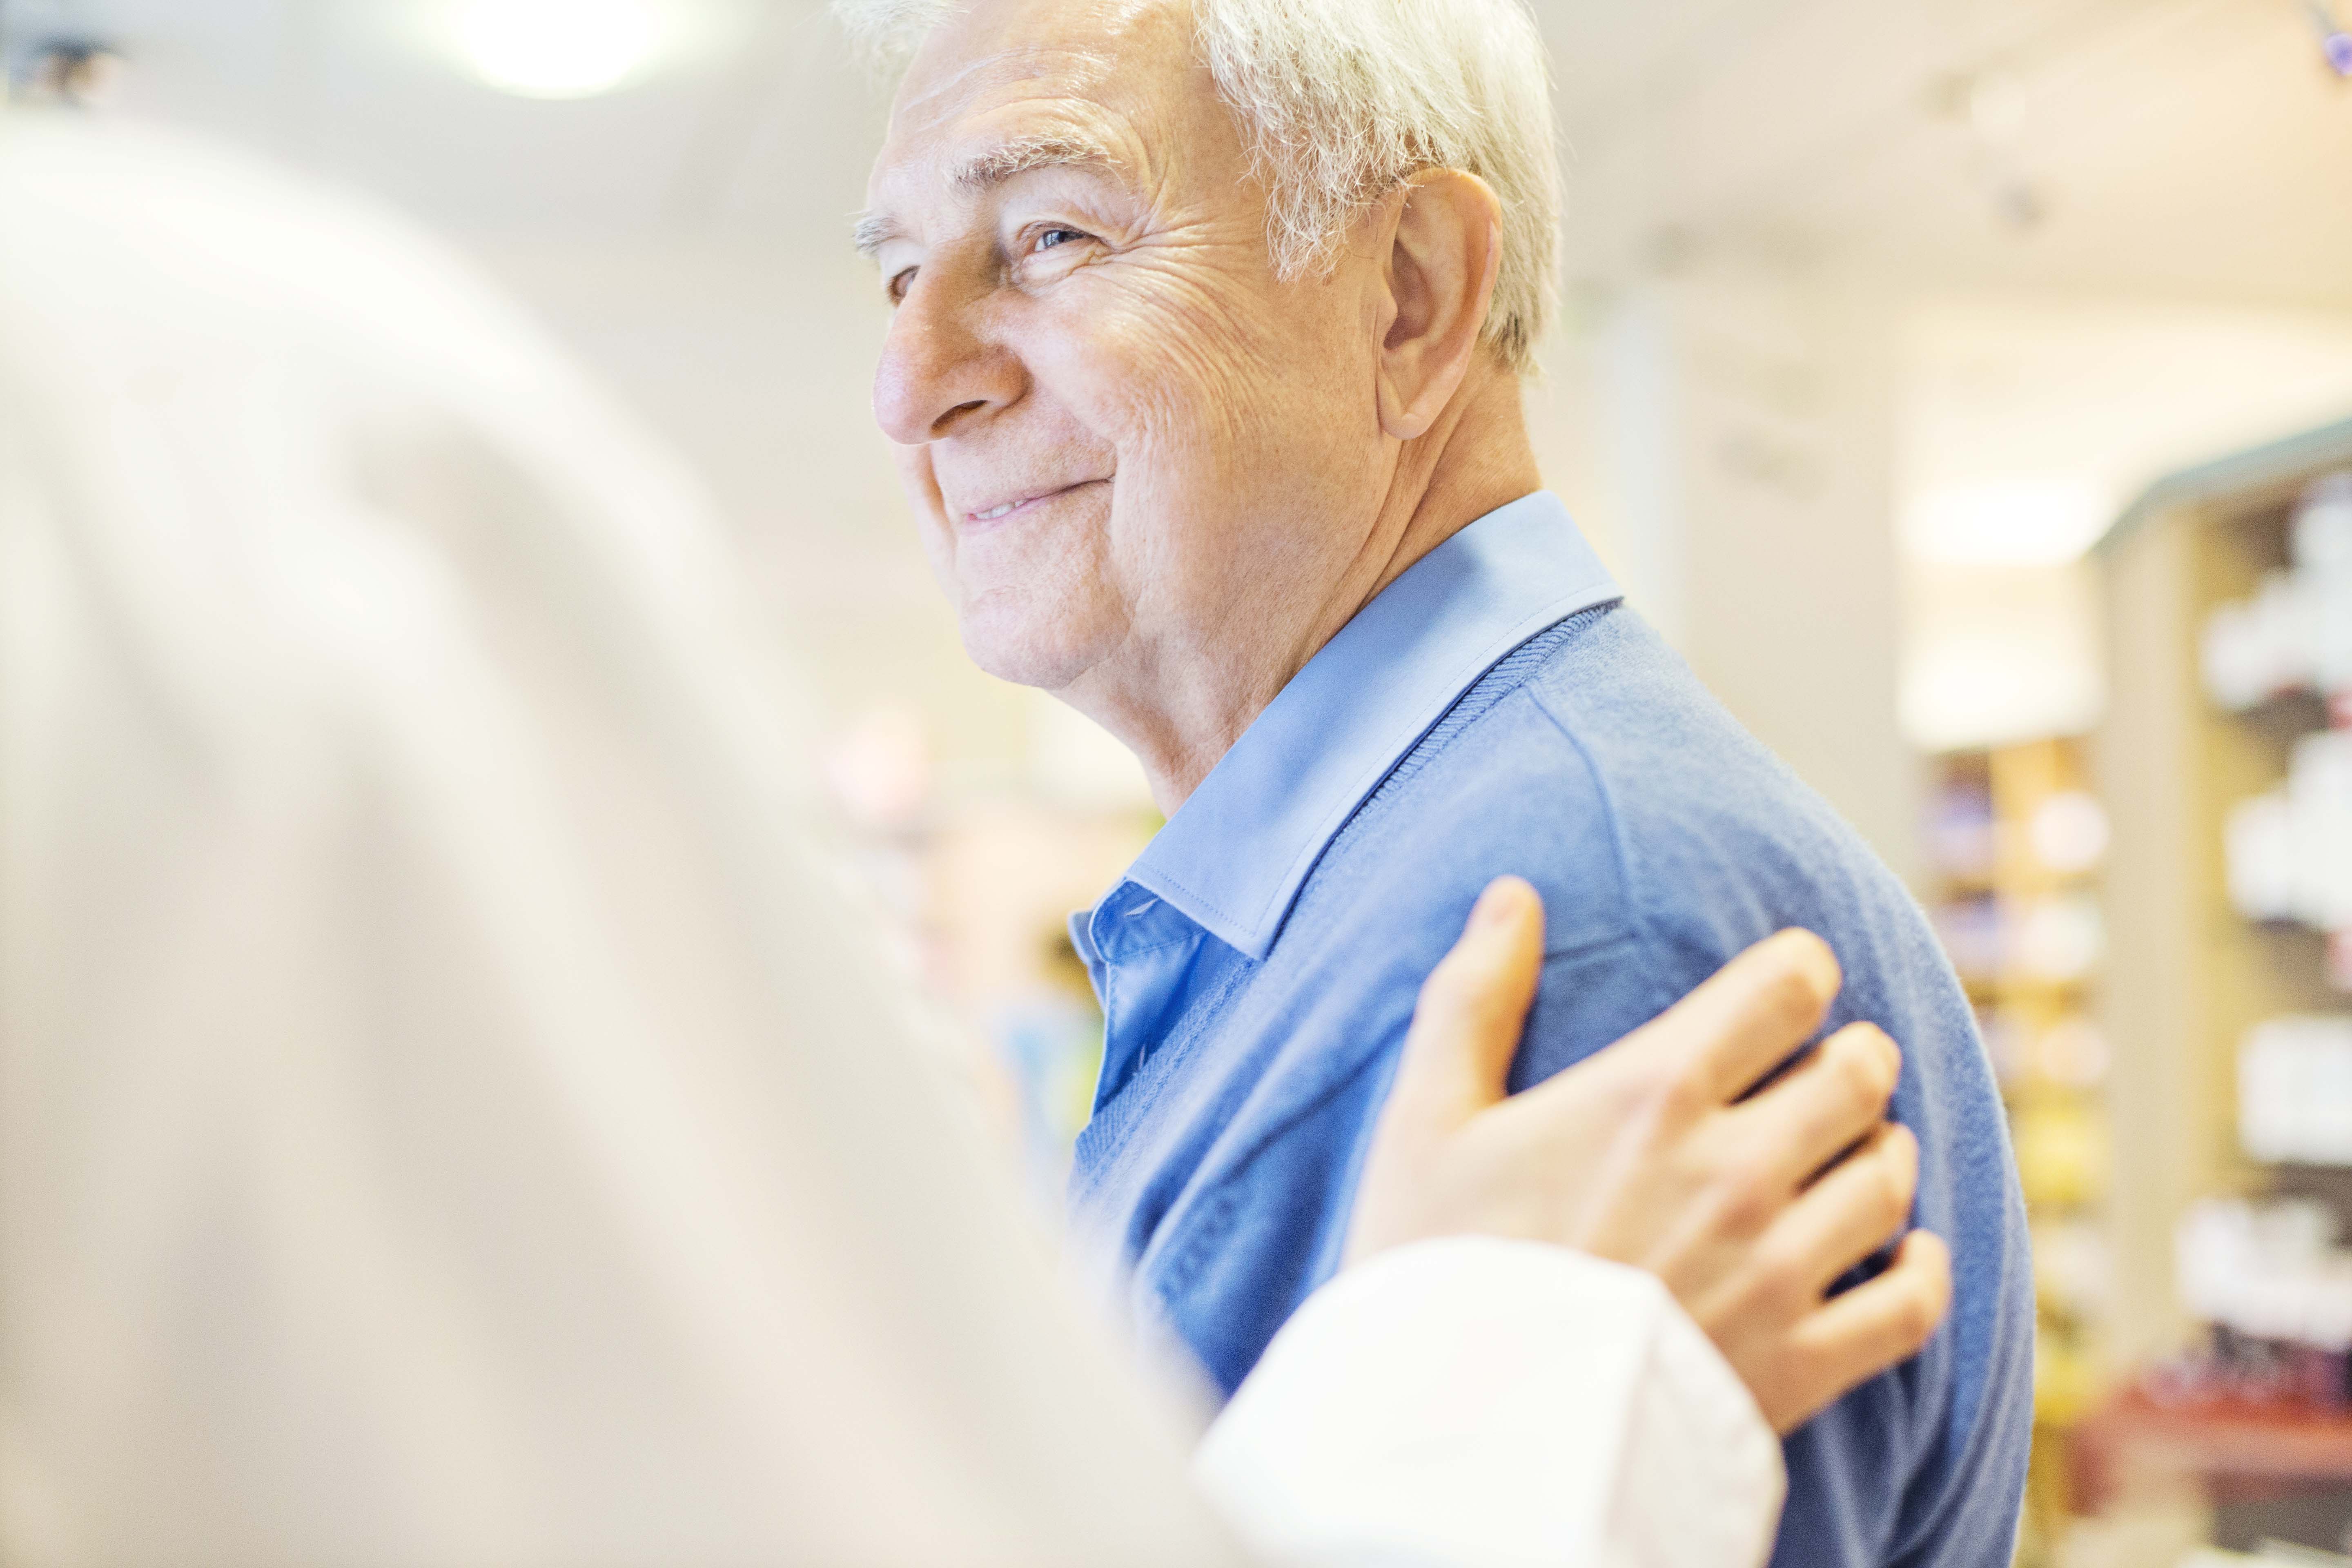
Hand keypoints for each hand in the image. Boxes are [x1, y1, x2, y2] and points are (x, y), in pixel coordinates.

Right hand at [1346, 876, 1952, 1433]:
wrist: (1463, 1435)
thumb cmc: (1432, 1266)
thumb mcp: (1425, 1118)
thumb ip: (1472, 996)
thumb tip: (1513, 896)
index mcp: (1652, 1096)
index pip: (1785, 989)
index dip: (1799, 970)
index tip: (1788, 984)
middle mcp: (1734, 1171)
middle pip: (1858, 1074)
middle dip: (1853, 1056)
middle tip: (1829, 1065)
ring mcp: (1776, 1271)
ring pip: (1889, 1178)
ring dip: (1881, 1153)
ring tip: (1852, 1154)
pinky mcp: (1798, 1365)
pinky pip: (1910, 1305)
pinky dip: (1920, 1270)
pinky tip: (1902, 1255)